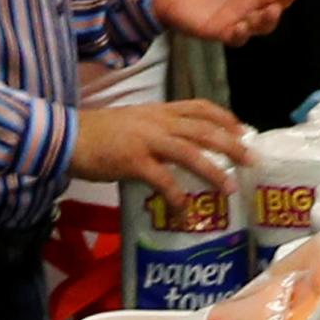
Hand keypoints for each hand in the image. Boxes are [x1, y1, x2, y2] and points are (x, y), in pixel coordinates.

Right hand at [71, 101, 248, 210]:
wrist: (68, 137)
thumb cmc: (99, 132)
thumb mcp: (133, 122)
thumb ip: (156, 130)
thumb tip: (179, 147)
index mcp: (158, 110)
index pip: (198, 106)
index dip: (224, 117)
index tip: (242, 129)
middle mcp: (157, 121)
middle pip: (203, 129)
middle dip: (231, 143)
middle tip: (251, 159)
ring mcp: (146, 140)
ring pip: (189, 152)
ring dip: (212, 171)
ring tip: (229, 188)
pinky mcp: (133, 160)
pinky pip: (162, 180)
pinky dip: (177, 197)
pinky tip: (184, 212)